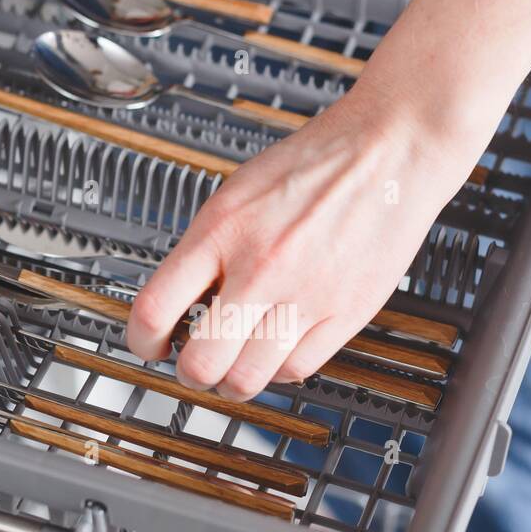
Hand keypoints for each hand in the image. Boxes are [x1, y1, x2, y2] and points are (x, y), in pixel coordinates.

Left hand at [126, 87, 483, 400]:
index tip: (150, 347)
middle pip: (201, 362)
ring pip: (248, 378)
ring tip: (237, 365)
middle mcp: (260, 267)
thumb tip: (180, 302)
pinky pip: (298, 369)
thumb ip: (207, 249)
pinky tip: (278, 350)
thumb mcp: (237, 194)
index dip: (141, 342)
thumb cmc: (317, 163)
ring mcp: (305, 294)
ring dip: (233, 382)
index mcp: (222, 231)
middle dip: (191, 373)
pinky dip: (280, 369)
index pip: (155, 311)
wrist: (389, 148)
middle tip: (196, 363)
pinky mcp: (347, 312)